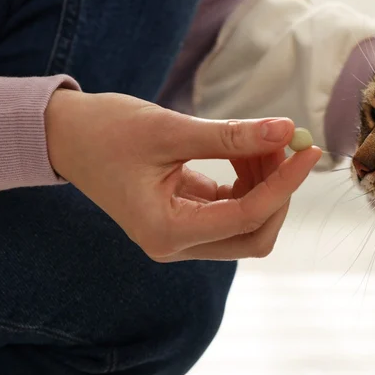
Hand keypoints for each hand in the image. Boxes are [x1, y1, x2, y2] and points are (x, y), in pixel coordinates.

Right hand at [45, 90, 321, 261]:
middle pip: (254, 236)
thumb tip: (287, 130)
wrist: (66, 138)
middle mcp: (176, 245)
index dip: (284, 185)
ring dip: (265, 183)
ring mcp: (182, 237)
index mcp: (166, 231)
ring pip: (248, 224)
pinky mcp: (187, 222)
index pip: (246, 218)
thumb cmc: (105, 130)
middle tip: (284, 143)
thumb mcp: (170, 129)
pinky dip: (249, 182)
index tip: (309, 151)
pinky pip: (233, 210)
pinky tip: (247, 150)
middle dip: (277, 190)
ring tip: (261, 139)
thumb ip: (230, 135)